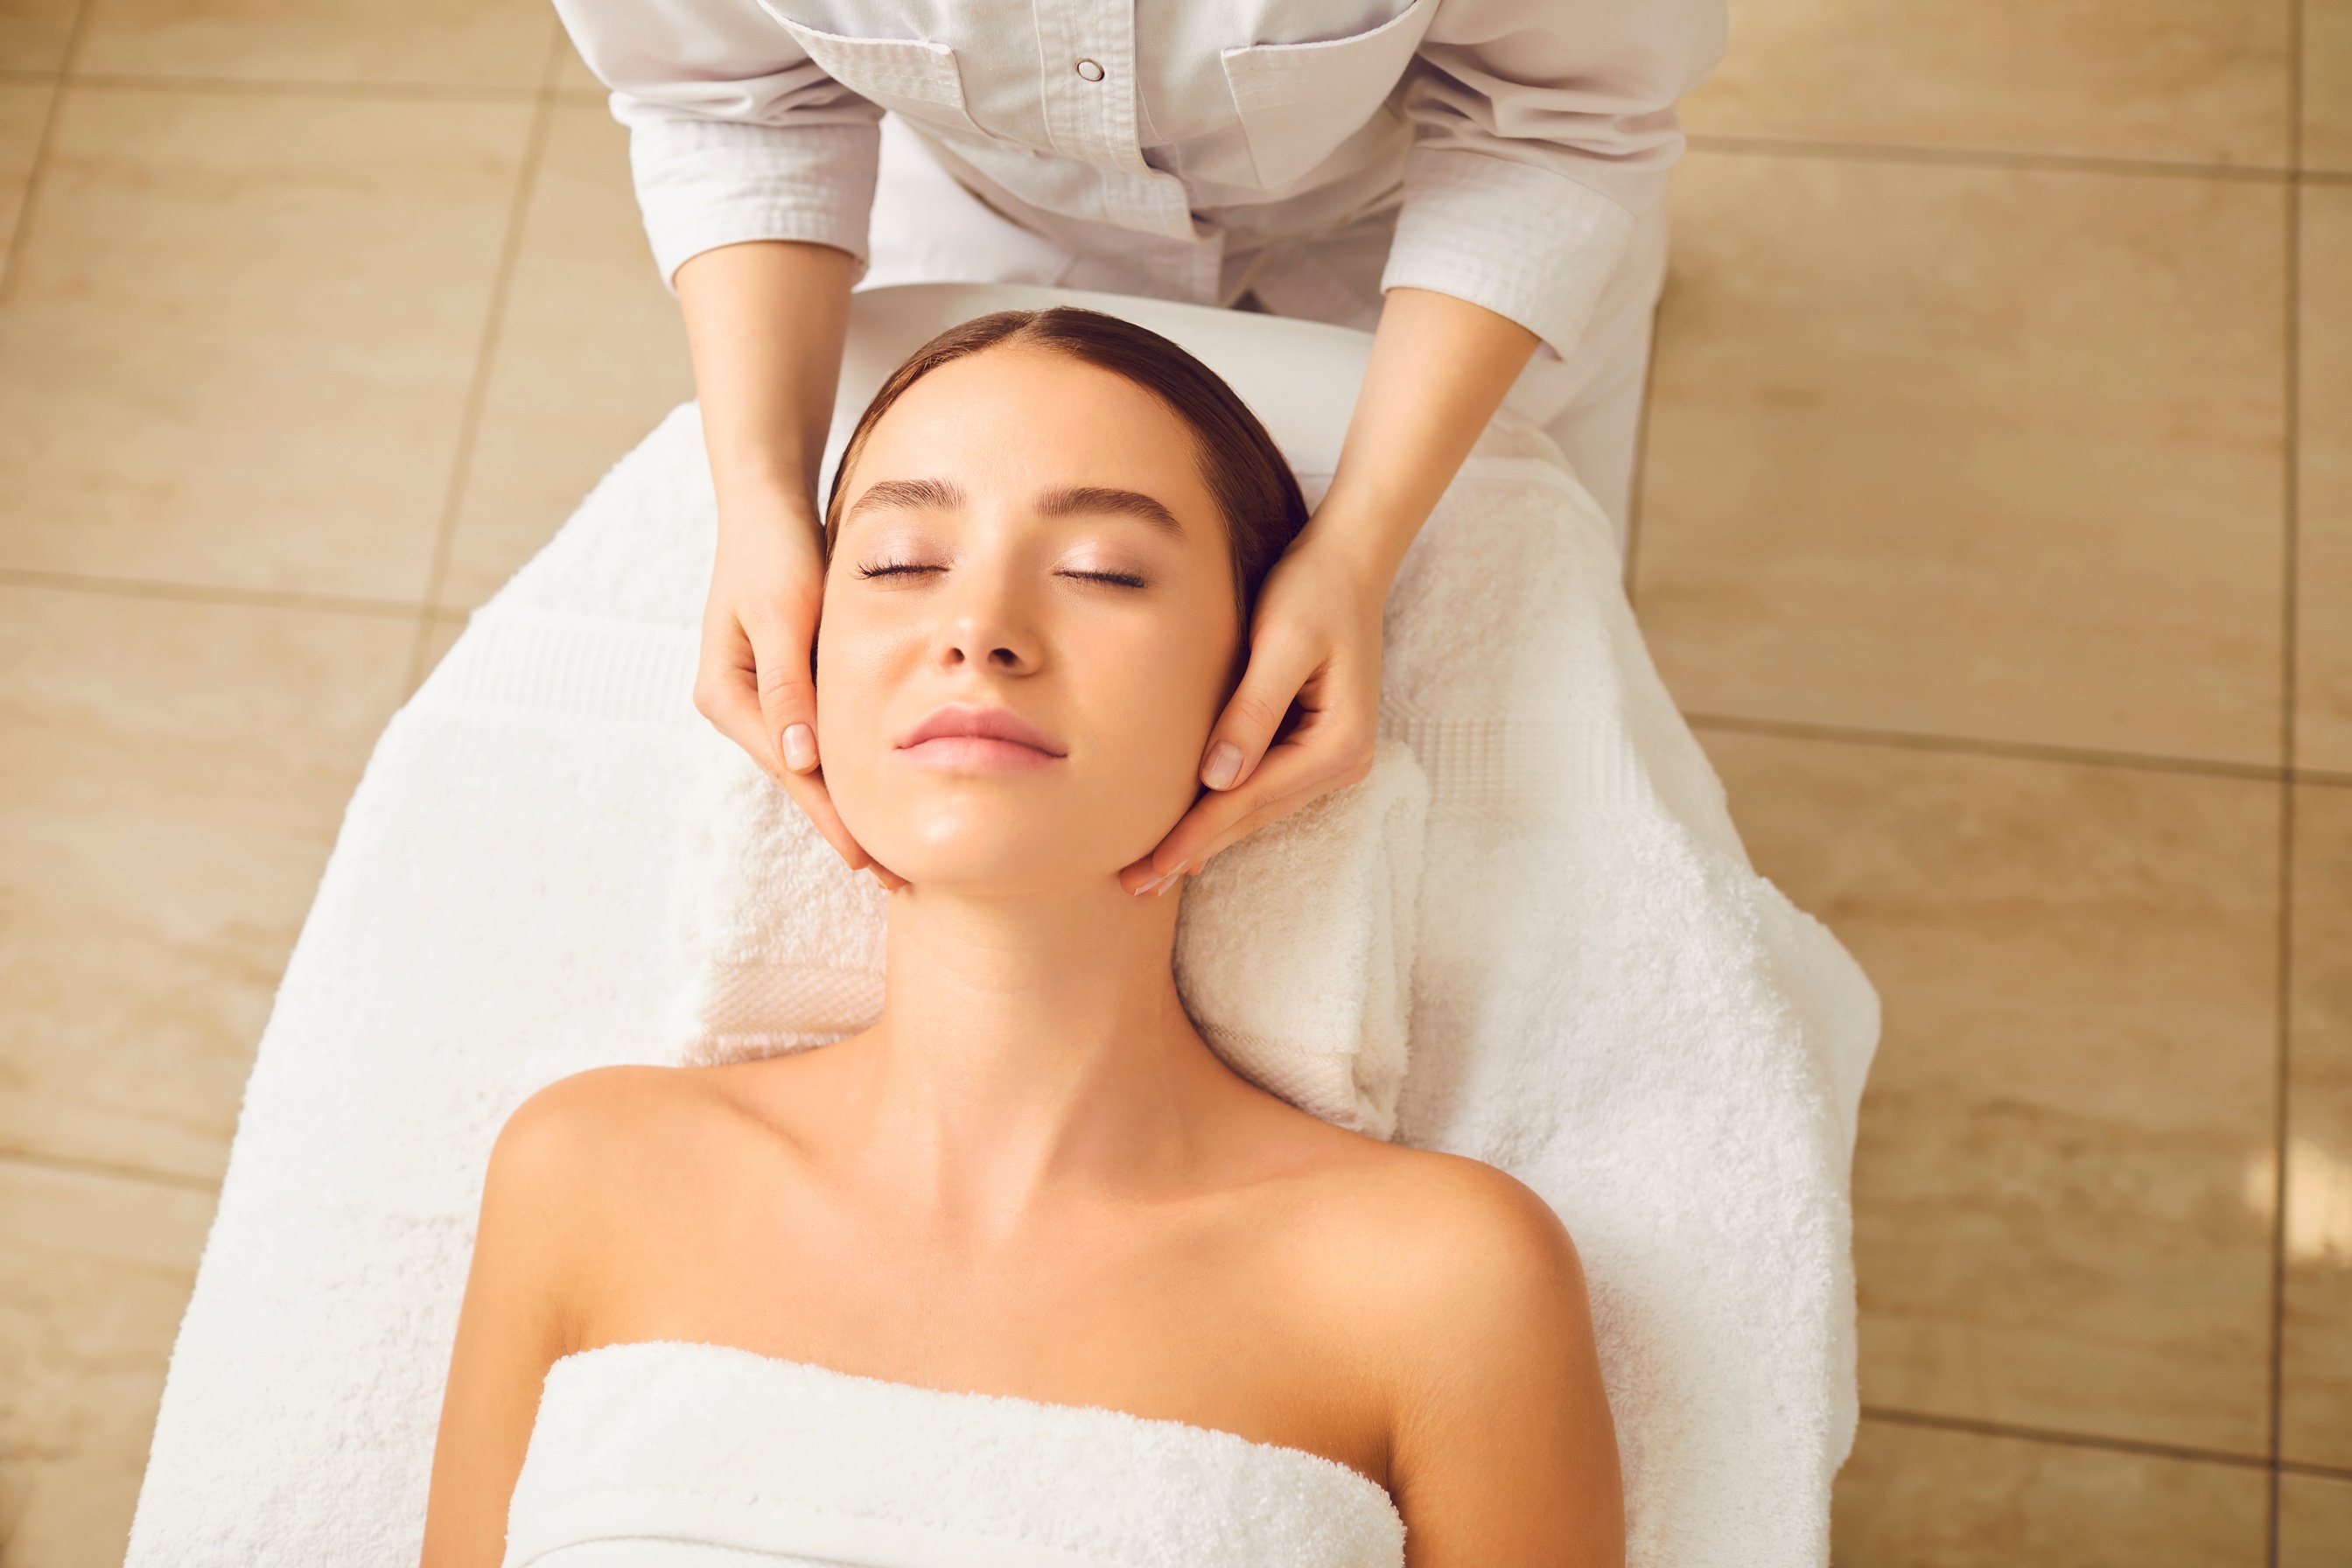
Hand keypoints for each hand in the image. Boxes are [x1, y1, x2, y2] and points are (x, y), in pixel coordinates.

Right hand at [693, 493, 908, 890]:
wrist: (768, 498)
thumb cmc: (775, 548)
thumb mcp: (780, 613)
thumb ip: (789, 684)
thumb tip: (800, 759)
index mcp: (727, 696)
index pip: (792, 772)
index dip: (833, 819)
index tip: (870, 862)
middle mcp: (741, 704)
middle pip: (803, 779)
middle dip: (846, 826)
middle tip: (897, 878)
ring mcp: (765, 695)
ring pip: (815, 762)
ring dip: (852, 801)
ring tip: (896, 852)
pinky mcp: (792, 679)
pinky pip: (825, 733)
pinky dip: (854, 761)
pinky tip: (887, 788)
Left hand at [1121, 525, 1387, 893]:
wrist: (1348, 562)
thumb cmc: (1313, 590)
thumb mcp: (1282, 642)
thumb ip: (1251, 710)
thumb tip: (1217, 778)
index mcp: (1338, 744)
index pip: (1250, 799)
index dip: (1196, 833)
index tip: (1151, 864)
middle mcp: (1343, 762)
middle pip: (1252, 816)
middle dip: (1193, 850)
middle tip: (1135, 884)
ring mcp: (1331, 759)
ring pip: (1255, 809)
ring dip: (1205, 838)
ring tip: (1152, 871)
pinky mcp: (1313, 747)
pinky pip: (1261, 788)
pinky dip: (1223, 810)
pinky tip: (1190, 835)